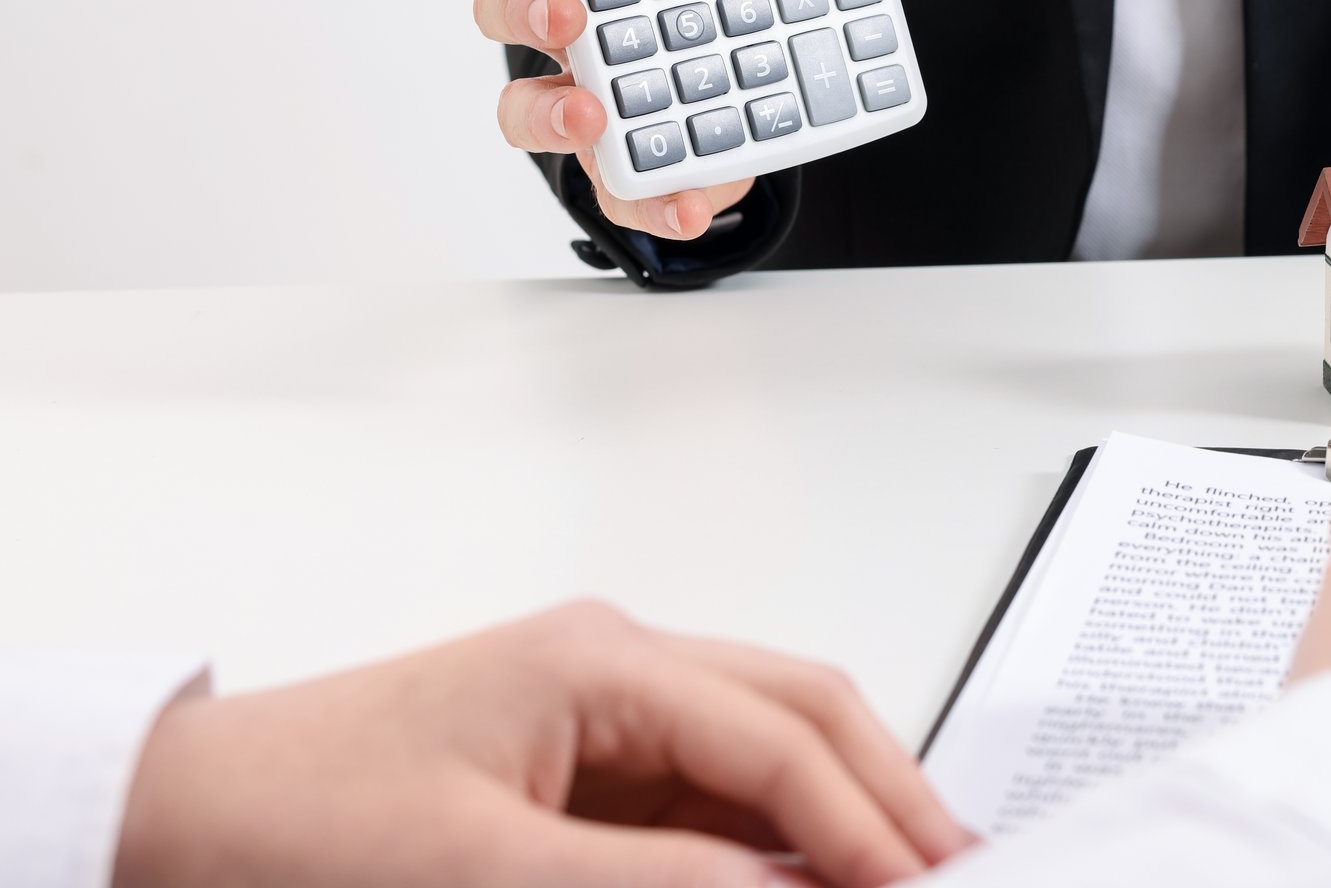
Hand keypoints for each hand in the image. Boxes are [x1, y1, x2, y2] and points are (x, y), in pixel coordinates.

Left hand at [113, 602, 973, 887]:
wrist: (183, 818)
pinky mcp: (589, 769)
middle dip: (886, 794)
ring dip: (837, 817)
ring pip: (771, 749)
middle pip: (803, 711)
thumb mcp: (478, 872)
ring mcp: (609, 711)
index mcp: (600, 658)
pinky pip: (716, 796)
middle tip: (955, 872)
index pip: (777, 735)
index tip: (923, 886)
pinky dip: (772, 839)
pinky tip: (806, 880)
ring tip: (902, 879)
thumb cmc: (294, 819)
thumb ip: (649, 885)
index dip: (862, 822)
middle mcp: (620, 666)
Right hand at [475, 0, 929, 239]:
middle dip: (526, 3)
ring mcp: (593, 99)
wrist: (768, 104)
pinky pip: (619, 190)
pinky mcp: (631, 166)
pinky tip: (688, 202)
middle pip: (510, 3)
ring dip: (551, 111)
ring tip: (592, 117)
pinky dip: (653, 200)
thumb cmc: (753, 6)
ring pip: (528, 104)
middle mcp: (583, 26)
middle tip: (566, 11)